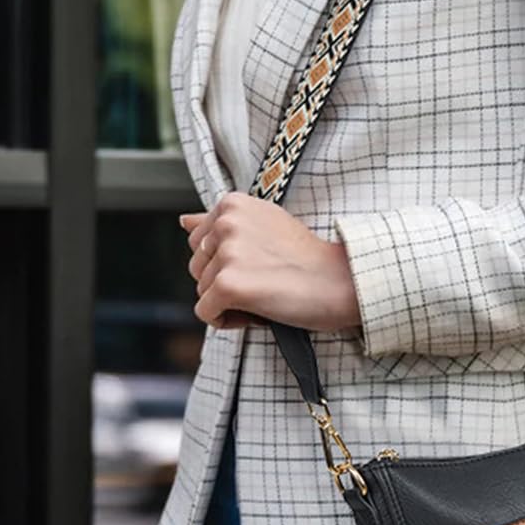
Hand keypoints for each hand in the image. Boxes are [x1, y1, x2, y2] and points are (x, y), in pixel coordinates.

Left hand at [180, 191, 361, 332]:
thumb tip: (183, 221)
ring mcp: (227, 253)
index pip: (200, 242)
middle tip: (266, 279)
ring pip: (202, 291)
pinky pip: (206, 313)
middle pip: (197, 267)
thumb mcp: (264, 226)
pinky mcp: (228, 284)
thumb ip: (221, 223)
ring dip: (229, 302)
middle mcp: (226, 222)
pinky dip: (228, 320)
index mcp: (232, 203)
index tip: (262, 261)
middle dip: (225, 281)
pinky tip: (258, 310)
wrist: (341, 281)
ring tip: (266, 292)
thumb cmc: (307, 258)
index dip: (228, 261)